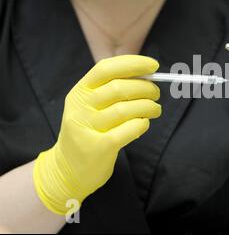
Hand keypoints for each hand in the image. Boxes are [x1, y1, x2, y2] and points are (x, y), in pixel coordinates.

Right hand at [33, 55, 161, 214]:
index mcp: (80, 91)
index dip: (133, 64)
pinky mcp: (98, 148)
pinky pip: (129, 130)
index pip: (106, 68)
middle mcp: (80, 107)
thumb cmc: (89, 132)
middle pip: (119, 88)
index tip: (153, 66)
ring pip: (126, 109)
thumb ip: (113, 89)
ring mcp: (87, 128)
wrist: (67, 170)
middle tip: (156, 94)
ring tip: (155, 109)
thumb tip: (147, 75)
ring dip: (148, 107)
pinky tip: (143, 124)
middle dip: (146, 88)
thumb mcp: (91, 106)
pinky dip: (141, 124)